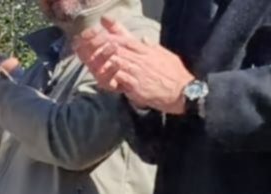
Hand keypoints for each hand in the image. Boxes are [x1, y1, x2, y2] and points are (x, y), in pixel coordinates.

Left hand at [75, 17, 192, 114]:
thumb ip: (152, 47)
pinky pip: (120, 78)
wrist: (182, 91)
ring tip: (90, 54)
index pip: (128, 38)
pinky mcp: (136, 86)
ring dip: (103, 58)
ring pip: (117, 60)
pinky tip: (101, 72)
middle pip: (118, 48)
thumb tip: (143, 39)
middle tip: (88, 40)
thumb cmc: (174, 74)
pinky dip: (110, 74)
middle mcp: (141, 59)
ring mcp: (138, 72)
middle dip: (102, 43)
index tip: (102, 26)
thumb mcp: (165, 55)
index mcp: (147, 51)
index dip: (113, 32)